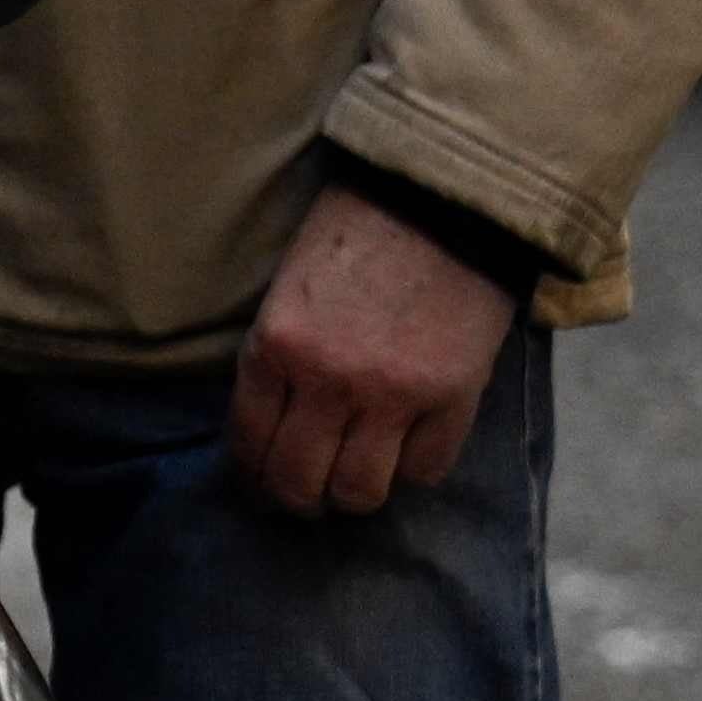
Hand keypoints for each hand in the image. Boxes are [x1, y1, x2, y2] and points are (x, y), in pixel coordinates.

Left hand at [229, 181, 520, 516]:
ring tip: (350, 484)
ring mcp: (394, 396)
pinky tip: (403, 455)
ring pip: (361, 491)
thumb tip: (272, 422)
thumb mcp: (287, 290)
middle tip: (301, 495)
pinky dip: (411, 472)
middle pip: (298, 481)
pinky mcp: (454, 401)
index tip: (257, 478)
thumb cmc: (354, 234)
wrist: (441, 203)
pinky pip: (425, 471)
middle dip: (294, 498)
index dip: (250, 472)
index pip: (248, 441)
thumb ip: (278, 356)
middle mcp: (329, 381)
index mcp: (275, 346)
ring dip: (351, 496)